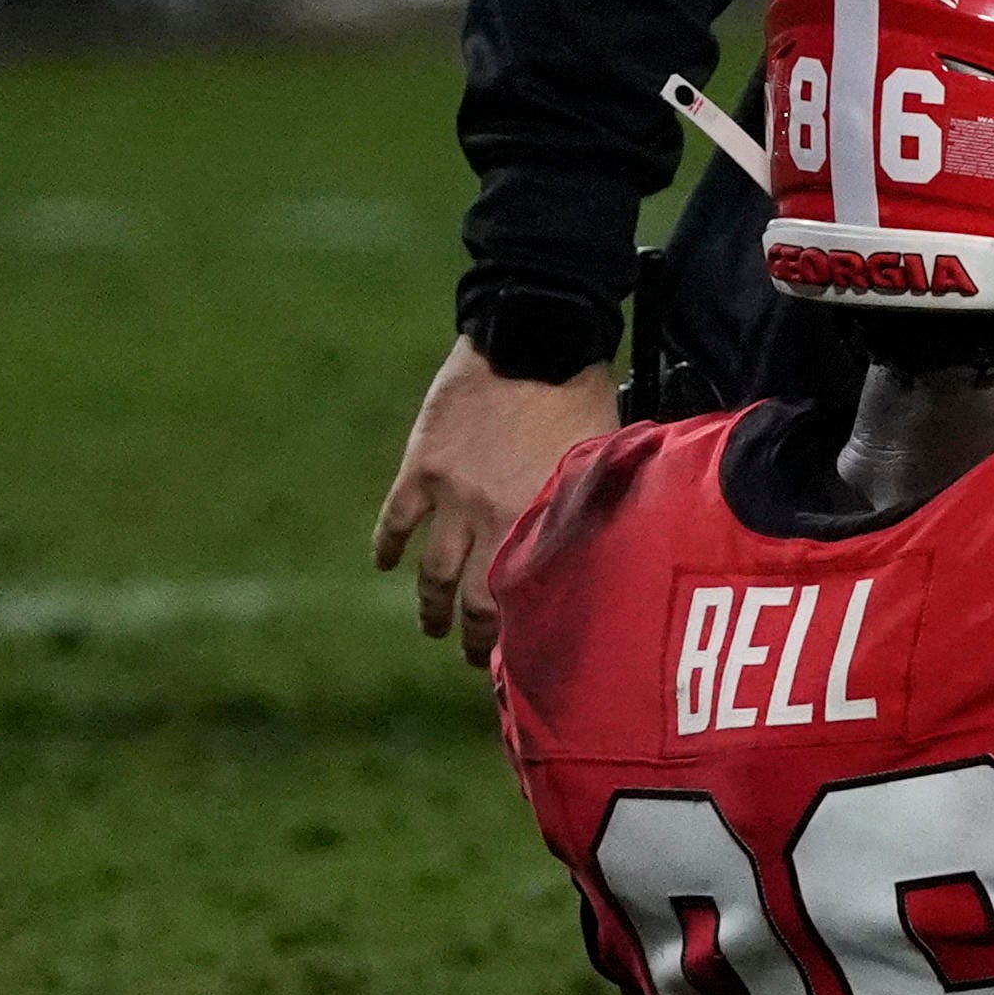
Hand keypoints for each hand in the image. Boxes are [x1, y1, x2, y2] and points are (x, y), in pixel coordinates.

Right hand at [371, 339, 621, 661]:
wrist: (535, 336)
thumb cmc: (584, 394)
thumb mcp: (605, 460)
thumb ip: (593, 505)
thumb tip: (608, 544)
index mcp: (546, 520)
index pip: (529, 597)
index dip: (523, 634)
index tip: (524, 657)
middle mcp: (496, 519)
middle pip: (477, 598)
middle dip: (474, 635)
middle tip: (473, 656)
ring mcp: (453, 495)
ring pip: (433, 571)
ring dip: (429, 604)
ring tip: (432, 626)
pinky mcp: (422, 465)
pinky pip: (396, 519)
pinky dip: (387, 546)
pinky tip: (385, 565)